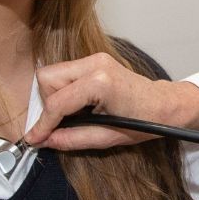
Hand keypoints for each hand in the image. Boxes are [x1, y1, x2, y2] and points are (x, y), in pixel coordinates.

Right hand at [24, 54, 198, 150]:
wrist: (165, 104)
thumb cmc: (145, 122)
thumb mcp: (109, 138)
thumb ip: (73, 139)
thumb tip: (46, 141)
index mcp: (101, 83)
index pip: (57, 103)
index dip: (42, 123)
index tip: (33, 139)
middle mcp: (95, 64)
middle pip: (47, 78)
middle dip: (47, 104)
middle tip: (59, 124)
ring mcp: (95, 58)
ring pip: (52, 73)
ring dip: (54, 97)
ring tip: (73, 116)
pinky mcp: (94, 59)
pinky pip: (65, 73)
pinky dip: (64, 90)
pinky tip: (79, 106)